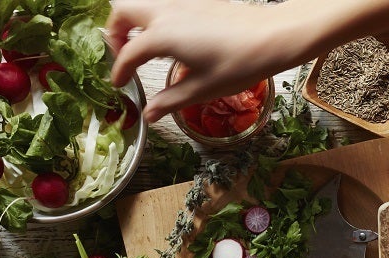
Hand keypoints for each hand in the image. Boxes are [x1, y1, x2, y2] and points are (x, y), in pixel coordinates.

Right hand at [108, 0, 301, 121]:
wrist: (274, 35)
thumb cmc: (240, 63)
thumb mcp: (202, 90)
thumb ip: (169, 101)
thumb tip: (149, 115)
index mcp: (163, 36)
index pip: (128, 54)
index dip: (119, 72)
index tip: (119, 86)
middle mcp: (166, 13)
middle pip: (122, 12)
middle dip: (114, 33)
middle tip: (122, 56)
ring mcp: (181, 2)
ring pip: (141, 3)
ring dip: (133, 22)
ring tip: (141, 47)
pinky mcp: (196, 1)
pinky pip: (162, 5)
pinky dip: (153, 19)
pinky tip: (168, 41)